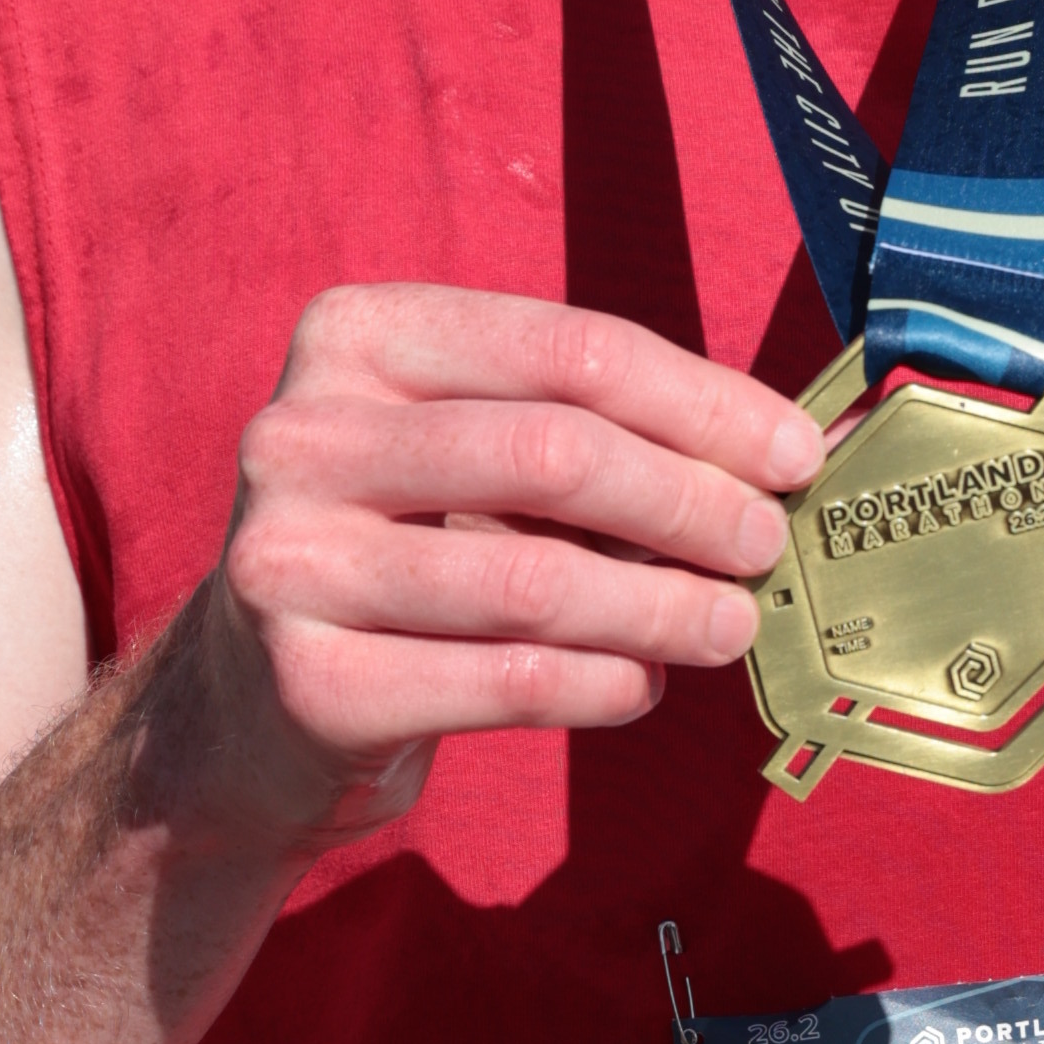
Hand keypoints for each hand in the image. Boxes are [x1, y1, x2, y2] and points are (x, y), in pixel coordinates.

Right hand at [184, 287, 823, 863]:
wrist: (248, 704)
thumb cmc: (404, 553)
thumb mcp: (472, 456)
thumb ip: (605, 432)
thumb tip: (796, 447)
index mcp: (355, 338)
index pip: (567, 349)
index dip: (702, 403)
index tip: (793, 454)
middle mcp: (301, 436)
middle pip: (555, 455)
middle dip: (692, 503)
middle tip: (764, 546)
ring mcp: (290, 563)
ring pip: (536, 581)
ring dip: (664, 608)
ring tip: (728, 624)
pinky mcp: (308, 685)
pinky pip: (507, 680)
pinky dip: (605, 684)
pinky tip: (641, 684)